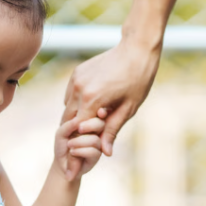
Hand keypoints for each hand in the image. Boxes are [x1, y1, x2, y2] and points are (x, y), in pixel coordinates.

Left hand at [56, 110, 107, 180]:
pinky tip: (73, 152)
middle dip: (90, 125)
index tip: (94, 113)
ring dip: (79, 142)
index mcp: (88, 122)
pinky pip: (93, 151)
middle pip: (101, 124)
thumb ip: (70, 124)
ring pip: (95, 140)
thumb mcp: (62, 132)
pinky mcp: (97, 156)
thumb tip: (79, 120)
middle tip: (79, 129)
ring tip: (70, 145)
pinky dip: (80, 151)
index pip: (95, 114)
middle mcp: (95, 132)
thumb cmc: (62, 145)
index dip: (96, 112)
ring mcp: (97, 144)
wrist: (61, 164)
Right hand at [63, 41, 160, 159]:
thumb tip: (105, 152)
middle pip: (69, 120)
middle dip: (75, 133)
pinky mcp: (77, 73)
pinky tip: (91, 105)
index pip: (79, 130)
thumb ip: (112, 130)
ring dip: (76, 117)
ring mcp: (76, 79)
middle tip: (83, 145)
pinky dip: (76, 103)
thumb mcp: (129, 108)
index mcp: (92, 99)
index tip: (82, 157)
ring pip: (67, 107)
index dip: (80, 145)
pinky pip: (70, 94)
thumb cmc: (138, 79)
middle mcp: (79, 89)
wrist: (136, 49)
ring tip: (90, 124)